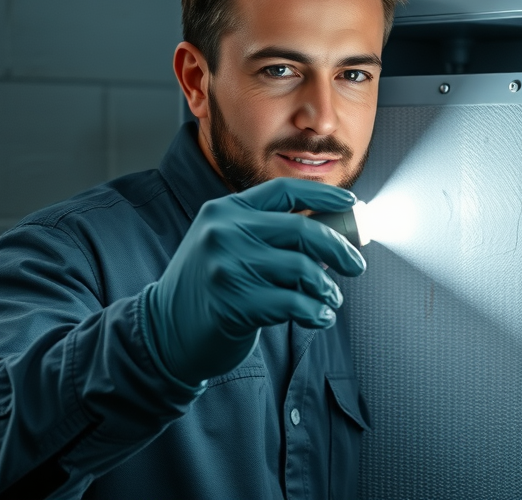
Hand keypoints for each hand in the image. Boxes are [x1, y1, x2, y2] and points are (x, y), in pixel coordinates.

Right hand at [141, 177, 366, 385]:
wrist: (165, 331)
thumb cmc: (210, 288)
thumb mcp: (228, 245)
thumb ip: (269, 234)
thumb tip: (333, 232)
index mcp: (226, 211)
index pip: (284, 190)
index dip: (323, 194)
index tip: (350, 202)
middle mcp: (224, 232)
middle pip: (302, 230)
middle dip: (340, 248)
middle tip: (356, 264)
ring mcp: (228, 267)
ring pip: (302, 269)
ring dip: (327, 288)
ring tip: (331, 300)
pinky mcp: (235, 304)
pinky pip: (294, 304)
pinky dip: (316, 312)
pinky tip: (319, 317)